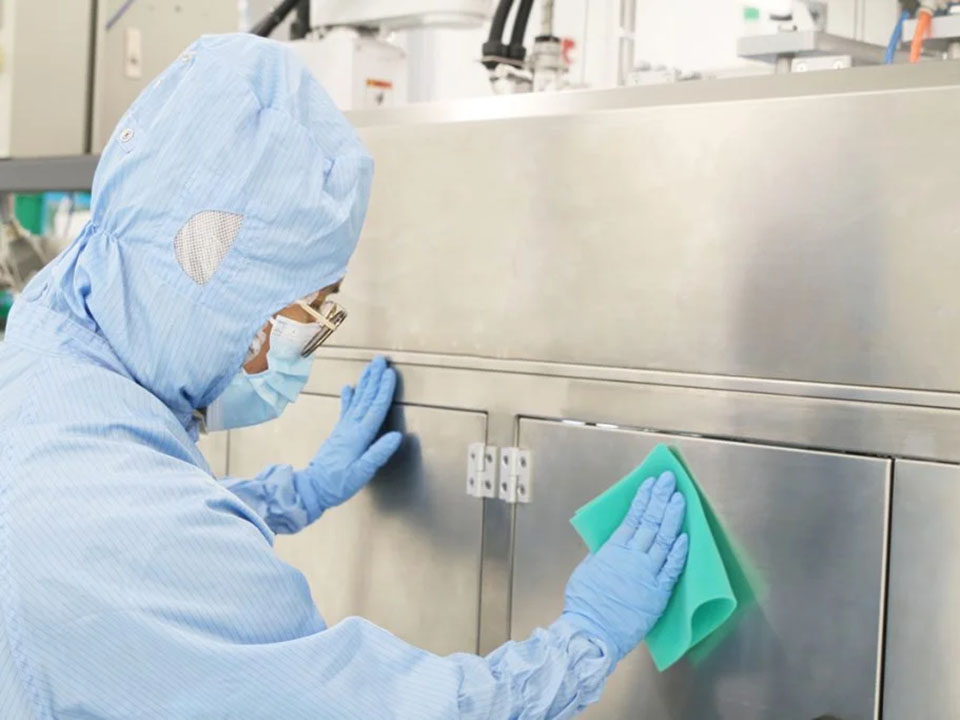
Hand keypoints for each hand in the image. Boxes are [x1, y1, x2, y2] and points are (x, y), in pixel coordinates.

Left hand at [293, 356, 402, 521]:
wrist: (311, 490)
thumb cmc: (337, 485)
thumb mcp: (361, 473)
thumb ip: (378, 453)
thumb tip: (397, 436)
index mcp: (358, 436)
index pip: (375, 409)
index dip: (384, 391)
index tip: (390, 373)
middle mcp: (350, 428)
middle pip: (365, 398)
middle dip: (374, 378)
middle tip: (380, 360)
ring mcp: (343, 429)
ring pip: (357, 400)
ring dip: (364, 383)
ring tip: (370, 368)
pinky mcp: (338, 434)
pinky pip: (346, 410)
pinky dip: (348, 397)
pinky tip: (349, 387)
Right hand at [563, 471, 687, 662]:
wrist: (593, 631)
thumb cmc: (584, 603)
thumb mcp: (586, 570)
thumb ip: (601, 555)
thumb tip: (609, 547)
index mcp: (612, 550)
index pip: (632, 517)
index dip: (644, 498)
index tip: (652, 482)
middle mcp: (631, 557)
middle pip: (650, 522)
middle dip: (660, 498)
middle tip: (669, 480)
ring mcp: (646, 573)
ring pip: (663, 539)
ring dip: (672, 517)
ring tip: (680, 499)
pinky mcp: (658, 592)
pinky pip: (672, 568)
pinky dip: (678, 551)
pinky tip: (686, 535)